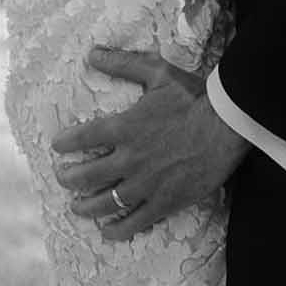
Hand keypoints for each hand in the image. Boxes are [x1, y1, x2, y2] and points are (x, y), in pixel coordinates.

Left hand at [50, 48, 248, 240]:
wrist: (227, 125)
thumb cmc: (193, 96)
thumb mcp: (157, 71)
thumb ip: (123, 63)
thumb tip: (93, 53)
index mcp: (124, 128)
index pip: (84, 138)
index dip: (66, 143)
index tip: (57, 147)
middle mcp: (129, 159)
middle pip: (88, 175)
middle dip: (69, 178)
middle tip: (61, 178)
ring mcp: (146, 185)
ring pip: (106, 203)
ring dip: (86, 207)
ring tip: (76, 208)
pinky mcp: (165, 202)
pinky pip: (135, 222)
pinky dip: (118, 229)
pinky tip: (108, 232)